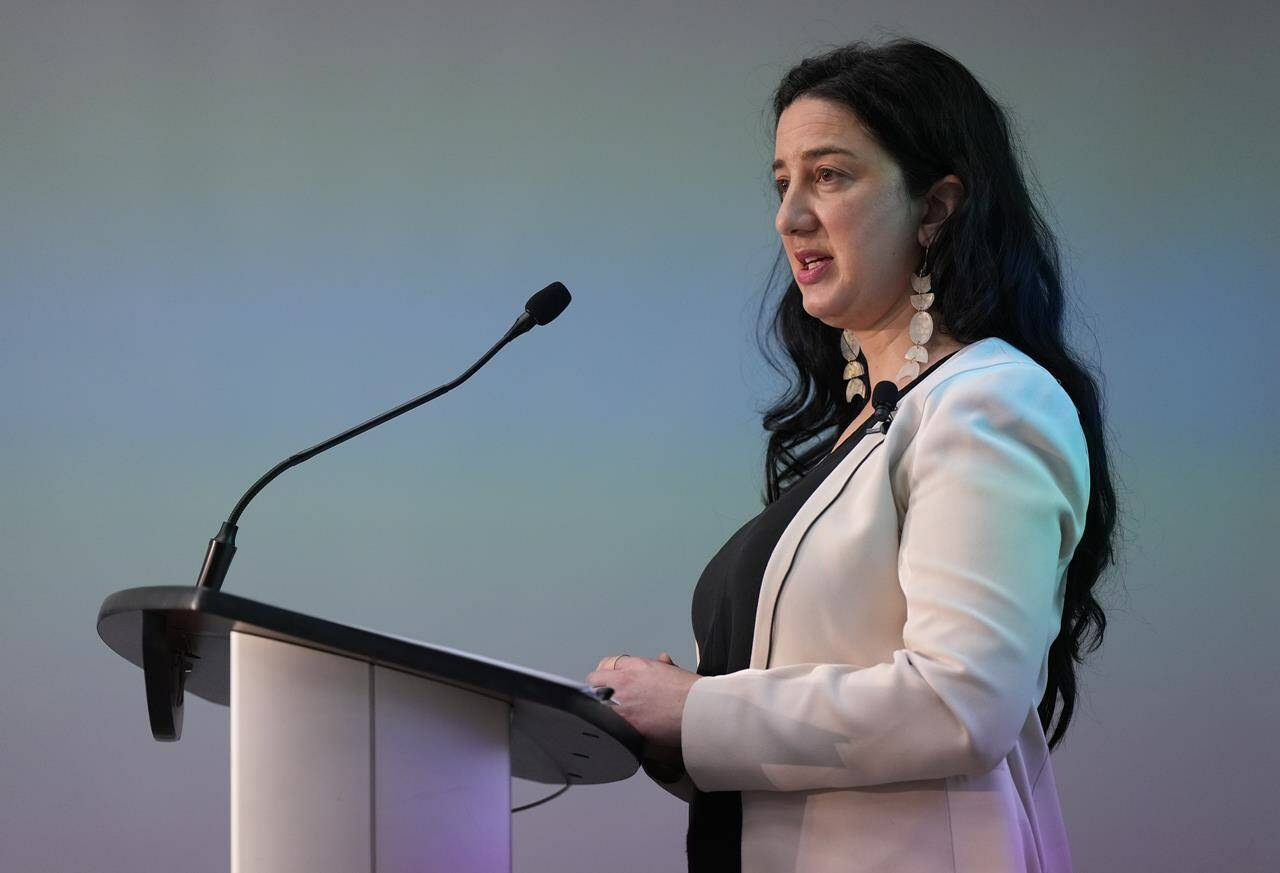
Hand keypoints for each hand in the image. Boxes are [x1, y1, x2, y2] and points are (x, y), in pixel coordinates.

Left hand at [586, 651, 700, 750]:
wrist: (699, 711)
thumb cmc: (692, 693)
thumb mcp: (676, 671)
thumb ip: (663, 666)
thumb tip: (662, 660)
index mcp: (637, 666)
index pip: (606, 664)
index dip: (605, 674)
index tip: (607, 682)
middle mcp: (625, 681)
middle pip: (594, 681)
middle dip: (597, 690)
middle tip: (604, 699)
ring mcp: (622, 703)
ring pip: (595, 703)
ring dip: (600, 709)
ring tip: (608, 718)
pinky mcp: (625, 724)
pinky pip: (605, 724)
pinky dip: (609, 728)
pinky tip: (615, 732)